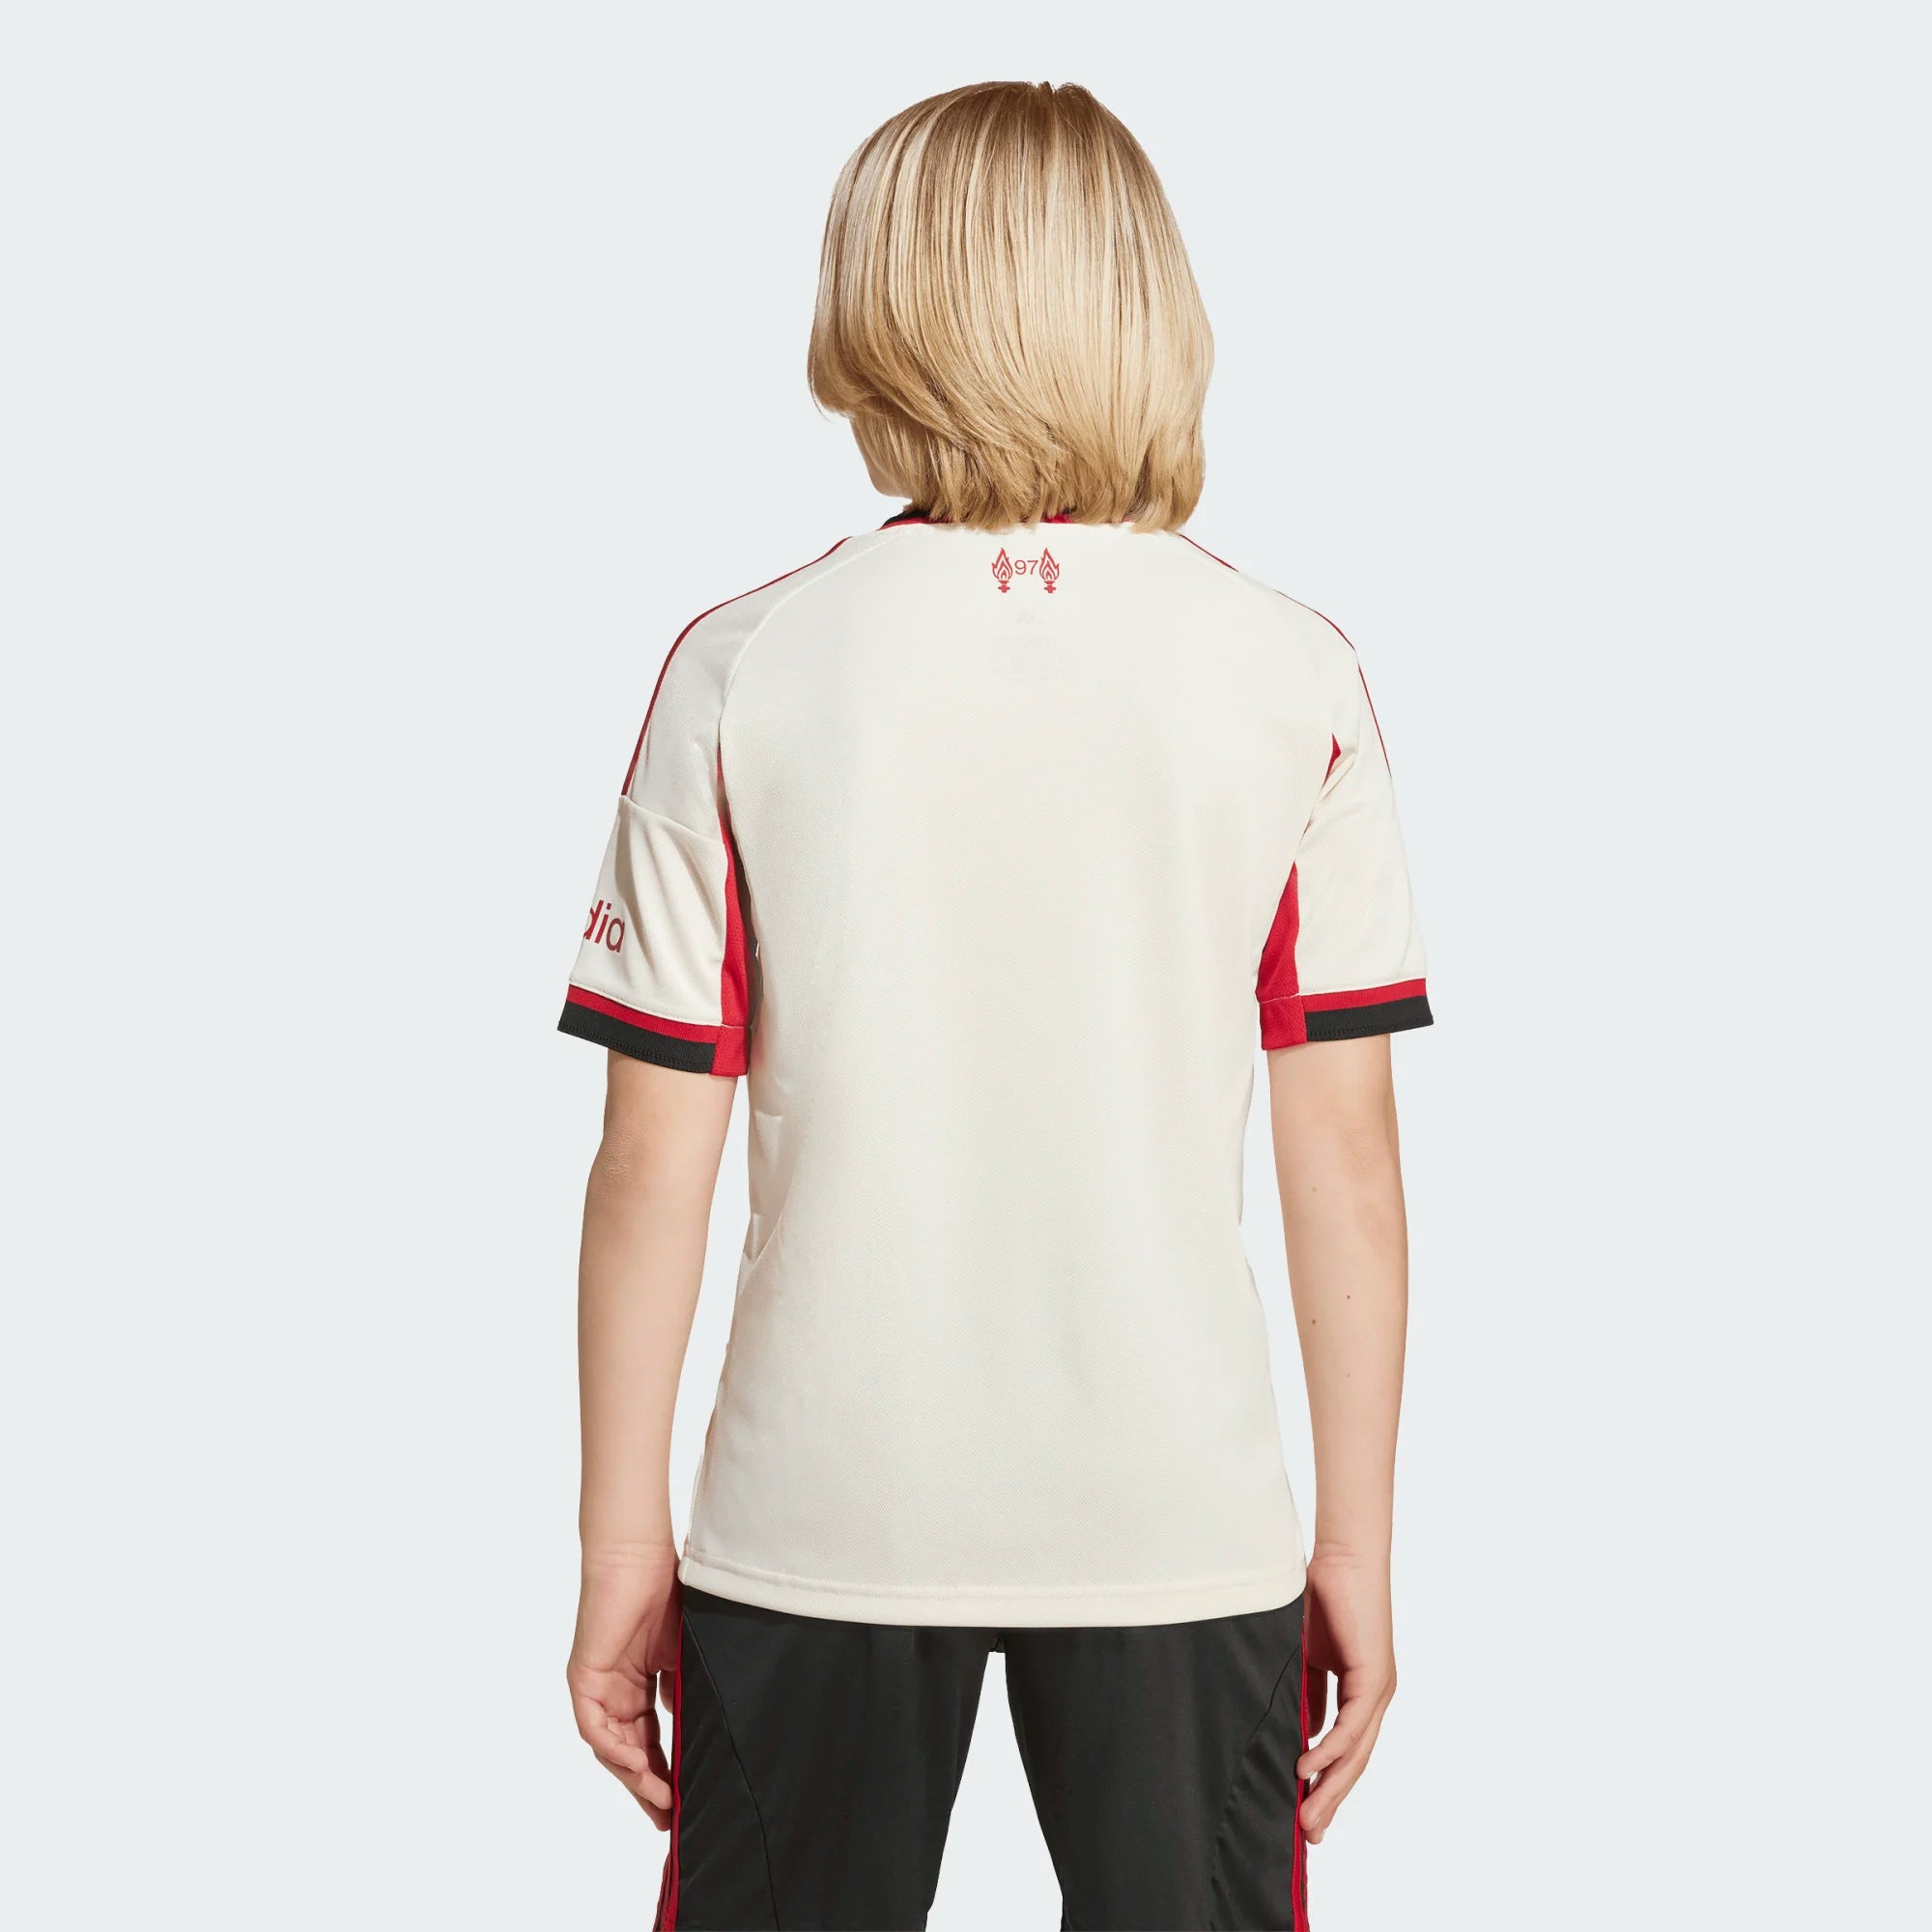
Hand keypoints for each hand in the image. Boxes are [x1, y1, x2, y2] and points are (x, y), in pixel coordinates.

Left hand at [568, 1546, 681, 1826]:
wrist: (637, 1556)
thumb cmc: (665, 1591)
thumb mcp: (683, 1652)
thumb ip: (683, 1690)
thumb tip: (691, 1728)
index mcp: (638, 1686)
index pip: (651, 1740)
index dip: (667, 1771)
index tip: (684, 1800)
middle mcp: (614, 1693)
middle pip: (630, 1752)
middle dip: (649, 1787)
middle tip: (669, 1819)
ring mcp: (597, 1688)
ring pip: (612, 1747)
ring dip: (635, 1776)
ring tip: (662, 1801)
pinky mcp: (583, 1680)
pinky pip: (595, 1727)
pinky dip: (616, 1749)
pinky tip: (639, 1765)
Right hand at [1296, 1550, 1395, 1843]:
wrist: (1344, 1557)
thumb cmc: (1322, 1595)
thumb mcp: (1305, 1654)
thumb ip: (1305, 1691)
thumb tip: (1300, 1728)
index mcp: (1358, 1692)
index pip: (1344, 1749)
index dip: (1326, 1783)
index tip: (1305, 1812)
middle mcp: (1374, 1697)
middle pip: (1354, 1762)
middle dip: (1330, 1800)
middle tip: (1308, 1835)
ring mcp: (1378, 1689)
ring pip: (1357, 1752)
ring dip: (1331, 1787)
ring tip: (1308, 1818)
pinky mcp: (1374, 1677)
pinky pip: (1352, 1724)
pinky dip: (1330, 1748)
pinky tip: (1308, 1767)